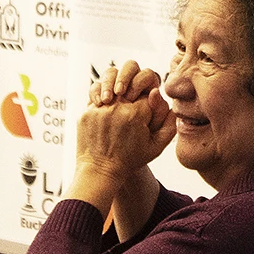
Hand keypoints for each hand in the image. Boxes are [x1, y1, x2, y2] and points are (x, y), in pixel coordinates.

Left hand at [73, 63, 174, 180]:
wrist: (101, 171)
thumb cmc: (130, 160)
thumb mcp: (156, 146)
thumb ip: (168, 122)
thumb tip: (157, 93)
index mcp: (137, 114)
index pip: (147, 91)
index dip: (147, 98)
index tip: (145, 109)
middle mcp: (117, 108)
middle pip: (128, 81)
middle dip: (131, 86)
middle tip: (129, 96)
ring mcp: (99, 110)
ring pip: (109, 82)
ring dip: (113, 86)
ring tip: (115, 97)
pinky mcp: (86, 113)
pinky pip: (95, 95)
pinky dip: (100, 97)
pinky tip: (104, 107)